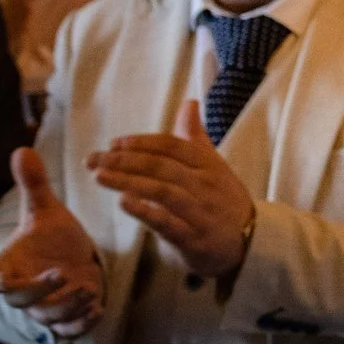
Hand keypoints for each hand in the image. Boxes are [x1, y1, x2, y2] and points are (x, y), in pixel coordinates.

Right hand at [0, 148, 103, 337]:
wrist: (75, 257)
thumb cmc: (52, 236)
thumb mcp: (45, 210)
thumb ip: (33, 185)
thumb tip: (22, 149)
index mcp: (9, 267)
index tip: (3, 279)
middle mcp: (23, 292)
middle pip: (21, 301)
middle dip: (40, 292)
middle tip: (62, 275)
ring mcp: (44, 309)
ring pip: (48, 318)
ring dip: (67, 307)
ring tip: (89, 289)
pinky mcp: (67, 318)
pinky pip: (68, 331)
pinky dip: (80, 325)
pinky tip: (97, 310)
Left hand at [87, 101, 254, 281]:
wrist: (251, 240)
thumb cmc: (223, 199)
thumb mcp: (214, 165)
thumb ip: (195, 136)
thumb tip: (188, 103)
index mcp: (208, 164)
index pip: (173, 147)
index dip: (143, 142)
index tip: (114, 143)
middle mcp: (205, 184)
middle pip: (162, 167)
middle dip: (124, 160)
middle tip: (93, 159)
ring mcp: (200, 211)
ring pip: (162, 191)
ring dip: (129, 182)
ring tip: (99, 176)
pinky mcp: (193, 237)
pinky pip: (168, 223)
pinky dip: (146, 211)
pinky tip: (124, 203)